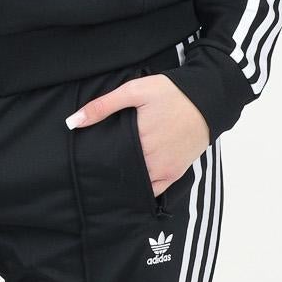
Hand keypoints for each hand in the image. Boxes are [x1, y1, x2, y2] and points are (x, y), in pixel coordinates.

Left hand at [65, 74, 211, 192]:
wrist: (208, 100)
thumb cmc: (171, 93)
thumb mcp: (135, 91)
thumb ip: (103, 106)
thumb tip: (73, 122)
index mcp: (139, 140)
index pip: (108, 160)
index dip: (96, 161)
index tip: (85, 160)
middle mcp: (153, 160)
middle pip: (121, 173)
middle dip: (108, 171)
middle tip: (93, 169)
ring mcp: (165, 169)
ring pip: (136, 184)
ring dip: (124, 181)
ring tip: (109, 175)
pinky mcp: (176, 173)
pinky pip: (154, 190)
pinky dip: (142, 189)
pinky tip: (130, 184)